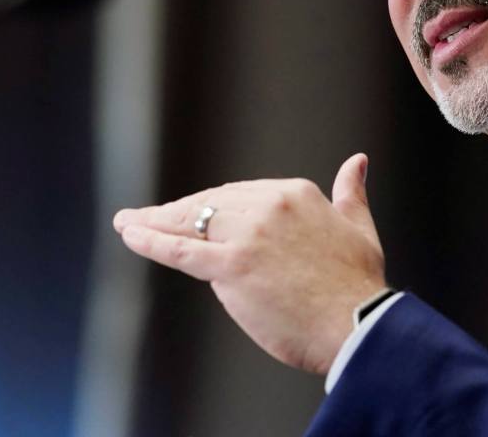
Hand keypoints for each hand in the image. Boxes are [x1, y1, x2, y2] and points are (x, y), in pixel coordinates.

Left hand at [113, 153, 385, 374]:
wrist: (358, 325)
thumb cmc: (359, 286)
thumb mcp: (358, 227)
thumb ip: (351, 193)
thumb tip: (357, 162)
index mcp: (294, 193)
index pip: (238, 194)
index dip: (210, 207)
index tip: (192, 213)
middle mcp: (268, 206)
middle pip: (209, 205)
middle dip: (177, 214)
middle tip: (148, 219)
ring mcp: (247, 235)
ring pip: (190, 223)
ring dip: (153, 222)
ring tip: (129, 222)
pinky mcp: (232, 267)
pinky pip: (180, 250)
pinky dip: (150, 240)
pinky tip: (131, 233)